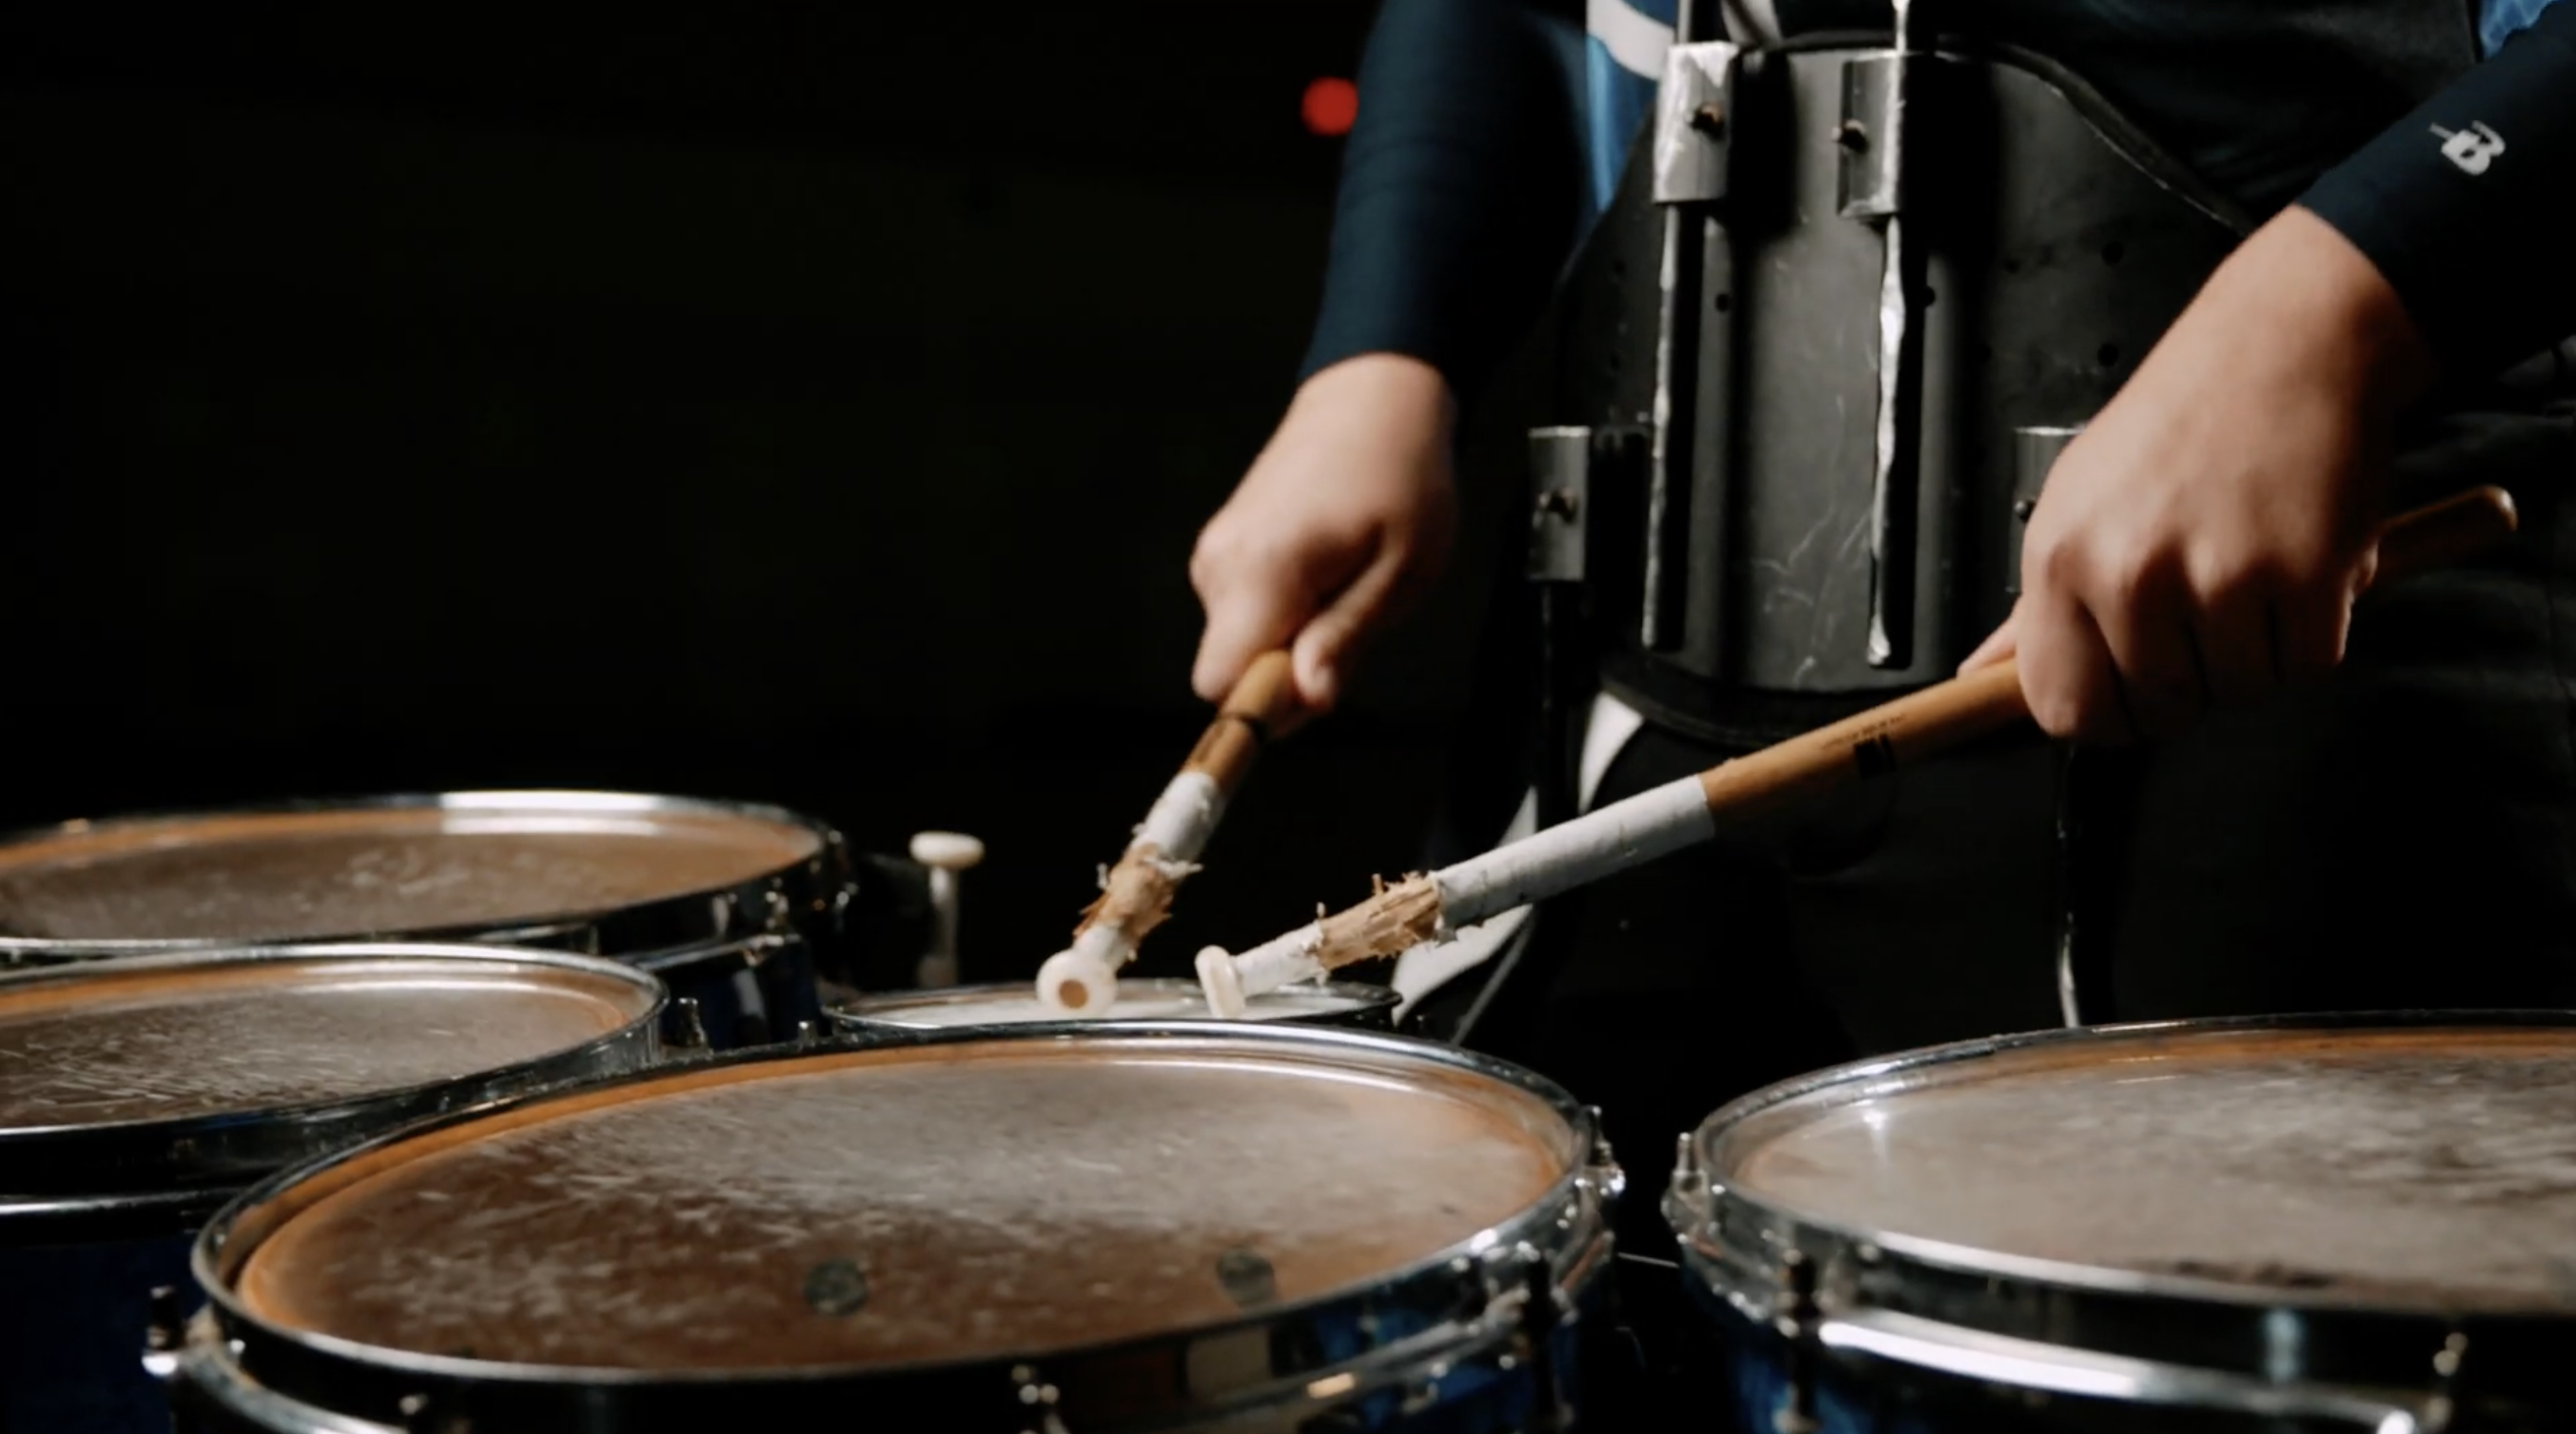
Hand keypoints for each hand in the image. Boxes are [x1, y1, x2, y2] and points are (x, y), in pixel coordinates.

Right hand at [1190, 352, 1457, 709]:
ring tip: (1345, 583)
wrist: (1372, 397)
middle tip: (1352, 624)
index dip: (1267, 708)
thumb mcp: (1402, 570)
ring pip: (1238, 644)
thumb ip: (1345, 639)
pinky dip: (1283, 613)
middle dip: (1287, 674)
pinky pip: (1242, 614)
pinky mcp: (1222, 550)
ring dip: (1291, 639)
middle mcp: (1220, 564)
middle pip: (1229, 671)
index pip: (1221, 684)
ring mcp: (1215, 554)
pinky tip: (1325, 571)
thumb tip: (1305, 700)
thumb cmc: (1400, 474)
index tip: (1314, 694)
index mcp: (1261, 569)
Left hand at [1960, 207, 2432, 742]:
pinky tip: (2297, 565)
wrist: (2286, 342)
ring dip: (2255, 650)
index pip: (2063, 708)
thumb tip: (1982, 677)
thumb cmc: (2181, 420)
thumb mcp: (2078, 500)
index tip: (2129, 699)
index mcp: (2060, 560)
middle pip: (2158, 711)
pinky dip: (2313, 631)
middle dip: (2190, 681)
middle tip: (2205, 611)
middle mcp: (2128, 576)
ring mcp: (2218, 580)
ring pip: (2239, 691)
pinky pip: (2307, 664)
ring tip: (2249, 568)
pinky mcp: (2306, 579)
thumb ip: (2035, 606)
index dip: (2106, 719)